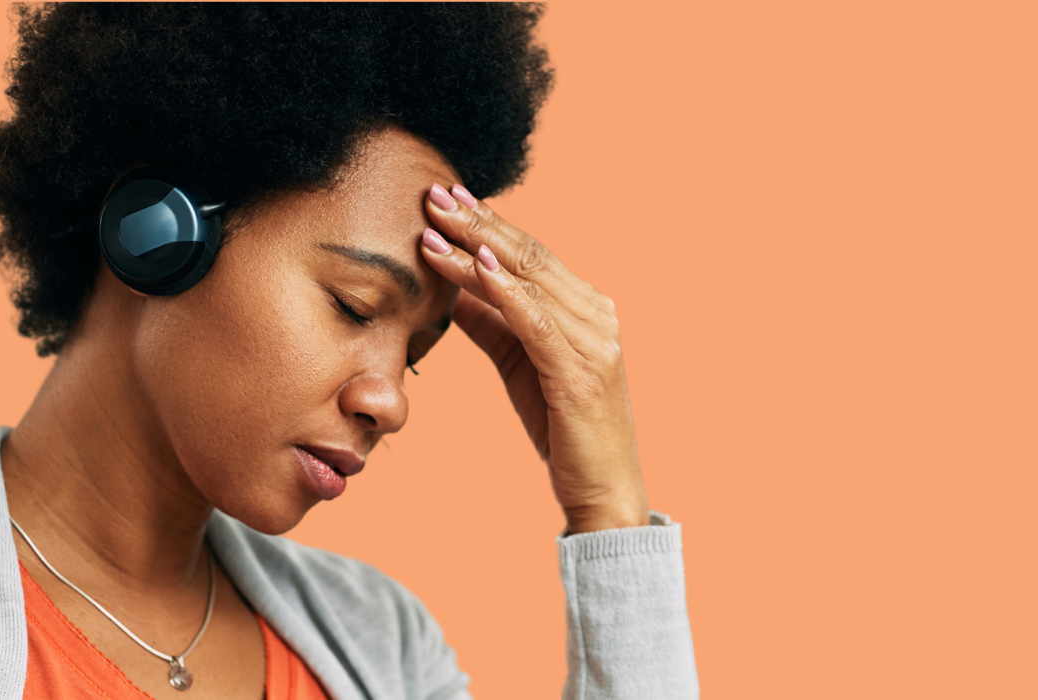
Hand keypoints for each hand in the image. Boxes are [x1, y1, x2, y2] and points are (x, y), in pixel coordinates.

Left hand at [418, 183, 648, 533]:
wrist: (603, 492)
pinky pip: (536, 320)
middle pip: (529, 256)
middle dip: (478, 223)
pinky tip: (473, 265)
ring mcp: (594, 341)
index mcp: (585, 309)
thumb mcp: (517, 364)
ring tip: (436, 224)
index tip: (447, 197)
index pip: (530, 255)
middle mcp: (596, 315)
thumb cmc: (561, 430)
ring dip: (477, 248)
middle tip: (434, 194)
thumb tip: (451, 287)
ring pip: (528, 280)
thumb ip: (491, 322)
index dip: (488, 223)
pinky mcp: (580, 371)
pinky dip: (504, 289)